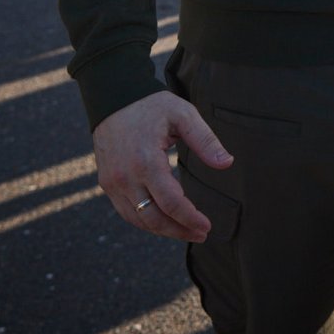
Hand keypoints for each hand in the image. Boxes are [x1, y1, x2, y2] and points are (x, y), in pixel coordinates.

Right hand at [92, 91, 234, 241]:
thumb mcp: (183, 114)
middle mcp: (125, 177)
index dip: (190, 218)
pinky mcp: (106, 183)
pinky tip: (162, 222)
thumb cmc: (151, 105)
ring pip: (138, 219)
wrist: (113, 98)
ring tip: (185, 232)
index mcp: (146, 161)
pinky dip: (144, 221)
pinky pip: (126, 212)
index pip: (171, 202)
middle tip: (200, 235)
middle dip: (178, 231)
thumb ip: (206, 140)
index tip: (207, 226)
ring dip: (162, 230)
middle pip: (153, 218)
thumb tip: (227, 163)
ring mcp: (112, 182)